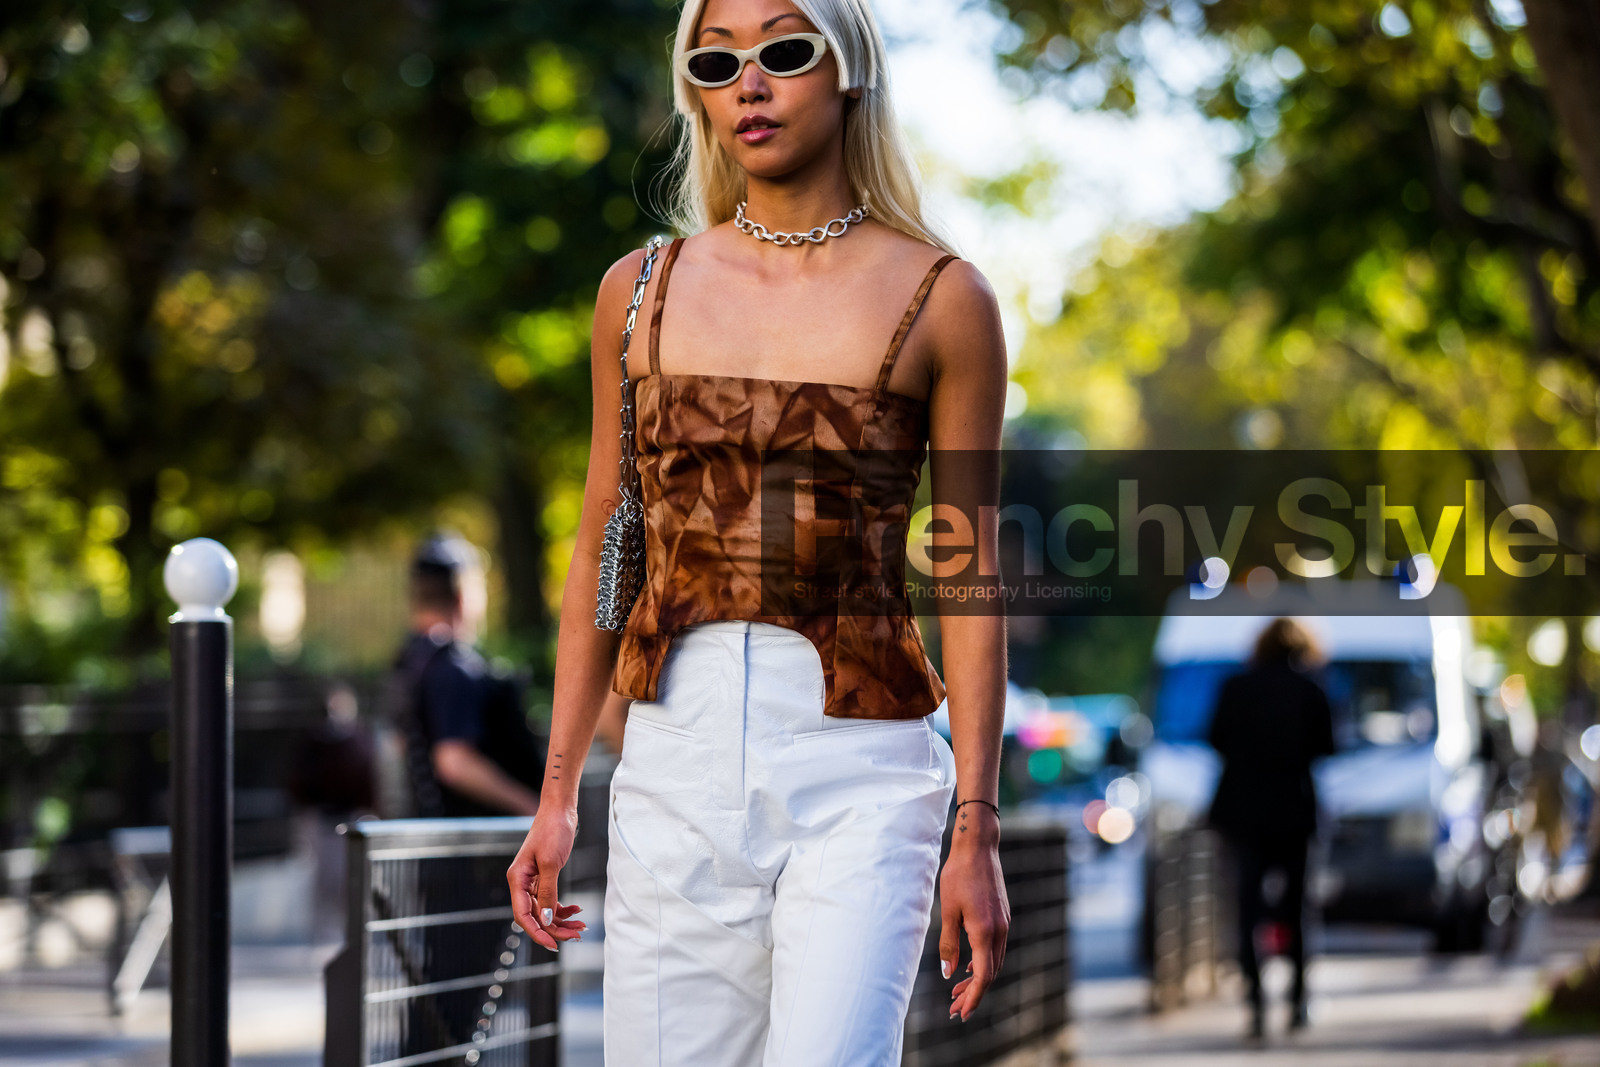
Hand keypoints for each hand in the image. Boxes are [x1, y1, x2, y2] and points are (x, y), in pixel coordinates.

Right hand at [507, 804, 585, 950]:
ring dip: (561, 921)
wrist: (560, 810)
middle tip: (577, 936)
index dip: (536, 932)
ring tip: (581, 927)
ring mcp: (533, 881)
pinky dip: (563, 908)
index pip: (522, 915)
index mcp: (517, 879)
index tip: (553, 945)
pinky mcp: (545, 877)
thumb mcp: (551, 863)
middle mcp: (522, 883)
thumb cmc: (553, 831)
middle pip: (535, 916)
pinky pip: (550, 900)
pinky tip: (576, 910)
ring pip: (544, 910)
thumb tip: (544, 919)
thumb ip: (547, 892)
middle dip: (555, 929)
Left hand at [937, 806, 1009, 1021]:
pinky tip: (968, 965)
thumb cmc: (959, 876)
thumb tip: (948, 974)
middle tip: (954, 1008)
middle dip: (973, 993)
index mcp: (986, 932)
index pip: (984, 976)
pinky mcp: (1002, 916)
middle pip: (990, 973)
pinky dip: (983, 962)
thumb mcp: (948, 911)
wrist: (978, 847)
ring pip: (993, 961)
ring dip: (978, 978)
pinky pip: (995, 948)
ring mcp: (1004, 923)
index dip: (973, 997)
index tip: (961, 1012)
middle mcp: (1000, 931)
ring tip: (958, 990)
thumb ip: (949, 944)